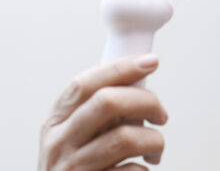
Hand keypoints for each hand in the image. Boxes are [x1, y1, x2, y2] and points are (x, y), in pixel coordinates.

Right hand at [38, 54, 167, 170]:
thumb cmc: (80, 166)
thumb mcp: (77, 133)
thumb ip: (99, 108)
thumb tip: (139, 76)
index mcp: (56, 121)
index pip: (86, 83)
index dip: (121, 68)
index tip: (151, 61)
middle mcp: (60, 144)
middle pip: (108, 102)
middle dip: (147, 101)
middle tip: (161, 114)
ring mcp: (74, 169)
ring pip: (126, 137)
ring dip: (155, 140)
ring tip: (155, 149)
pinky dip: (146, 168)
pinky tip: (142, 168)